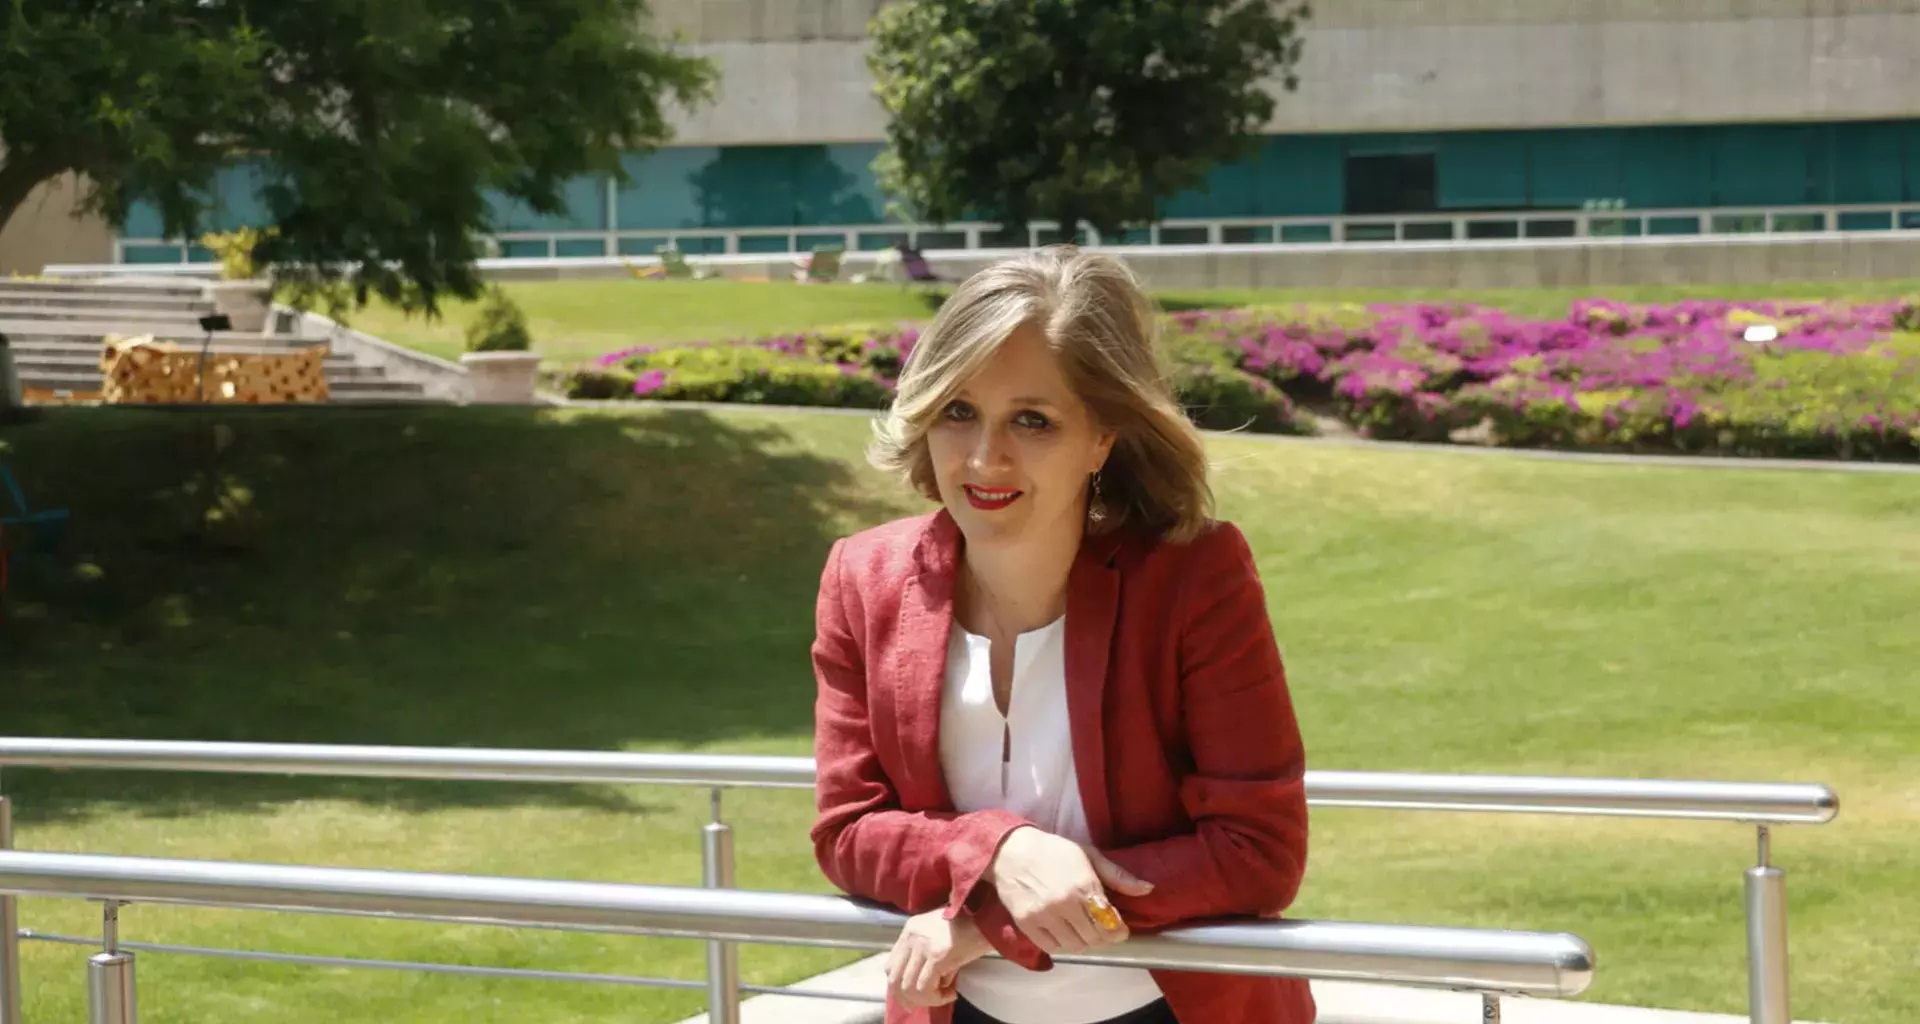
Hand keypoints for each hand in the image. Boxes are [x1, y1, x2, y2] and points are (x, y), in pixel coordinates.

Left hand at [885, 910, 989, 1008]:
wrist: (988, 916)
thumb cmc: (968, 925)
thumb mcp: (938, 933)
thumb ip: (924, 952)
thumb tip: (922, 983)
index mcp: (909, 930)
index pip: (890, 966)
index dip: (898, 987)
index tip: (911, 998)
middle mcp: (911, 936)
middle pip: (895, 979)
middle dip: (907, 998)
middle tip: (923, 1004)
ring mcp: (922, 946)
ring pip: (909, 987)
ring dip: (927, 999)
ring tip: (944, 995)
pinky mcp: (936, 956)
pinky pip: (926, 988)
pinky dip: (937, 997)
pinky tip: (951, 993)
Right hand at [984, 826, 1153, 953]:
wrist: (1012, 852)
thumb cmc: (1054, 851)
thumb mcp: (1089, 855)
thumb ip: (1118, 876)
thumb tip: (1148, 889)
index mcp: (1084, 885)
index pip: (1110, 922)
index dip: (1119, 931)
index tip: (1120, 930)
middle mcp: (1065, 903)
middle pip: (1095, 938)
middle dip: (1104, 938)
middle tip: (1103, 932)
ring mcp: (1045, 916)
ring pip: (1075, 946)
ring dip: (1084, 943)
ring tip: (1084, 932)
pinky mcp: (1028, 924)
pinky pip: (1053, 947)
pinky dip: (1063, 945)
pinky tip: (1065, 933)